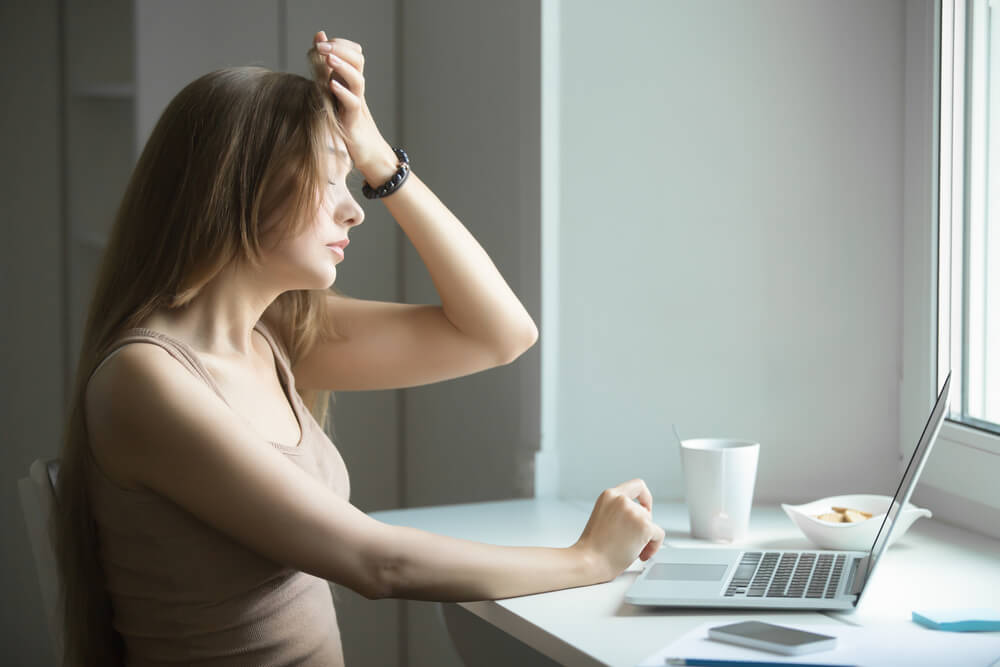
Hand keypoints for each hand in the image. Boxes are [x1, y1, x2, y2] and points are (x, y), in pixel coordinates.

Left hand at [309, 31, 394, 179]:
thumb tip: (315, 60)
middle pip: (357, 61)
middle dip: (339, 48)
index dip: (340, 43)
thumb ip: (327, 78)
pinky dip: (343, 93)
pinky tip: (332, 85)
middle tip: (320, 45)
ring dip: (342, 66)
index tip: (321, 40)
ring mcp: (357, 106)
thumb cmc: (350, 128)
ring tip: (327, 56)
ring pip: (357, 80)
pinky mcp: (354, 123)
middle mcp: (357, 91)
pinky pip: (352, 104)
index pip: (353, 53)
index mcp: (352, 84)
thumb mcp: (336, 101)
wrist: (370, 155)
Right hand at [573, 479, 665, 581]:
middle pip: (644, 510)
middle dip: (641, 526)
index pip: (637, 485)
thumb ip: (618, 511)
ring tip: (632, 549)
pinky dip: (654, 546)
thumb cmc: (592, 547)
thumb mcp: (602, 517)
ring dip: (645, 539)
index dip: (645, 497)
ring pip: (651, 524)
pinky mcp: (644, 526)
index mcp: (609, 495)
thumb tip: (637, 517)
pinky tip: (642, 554)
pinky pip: (659, 535)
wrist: (588, 561)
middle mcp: (622, 500)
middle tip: (631, 540)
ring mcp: (634, 512)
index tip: (646, 507)